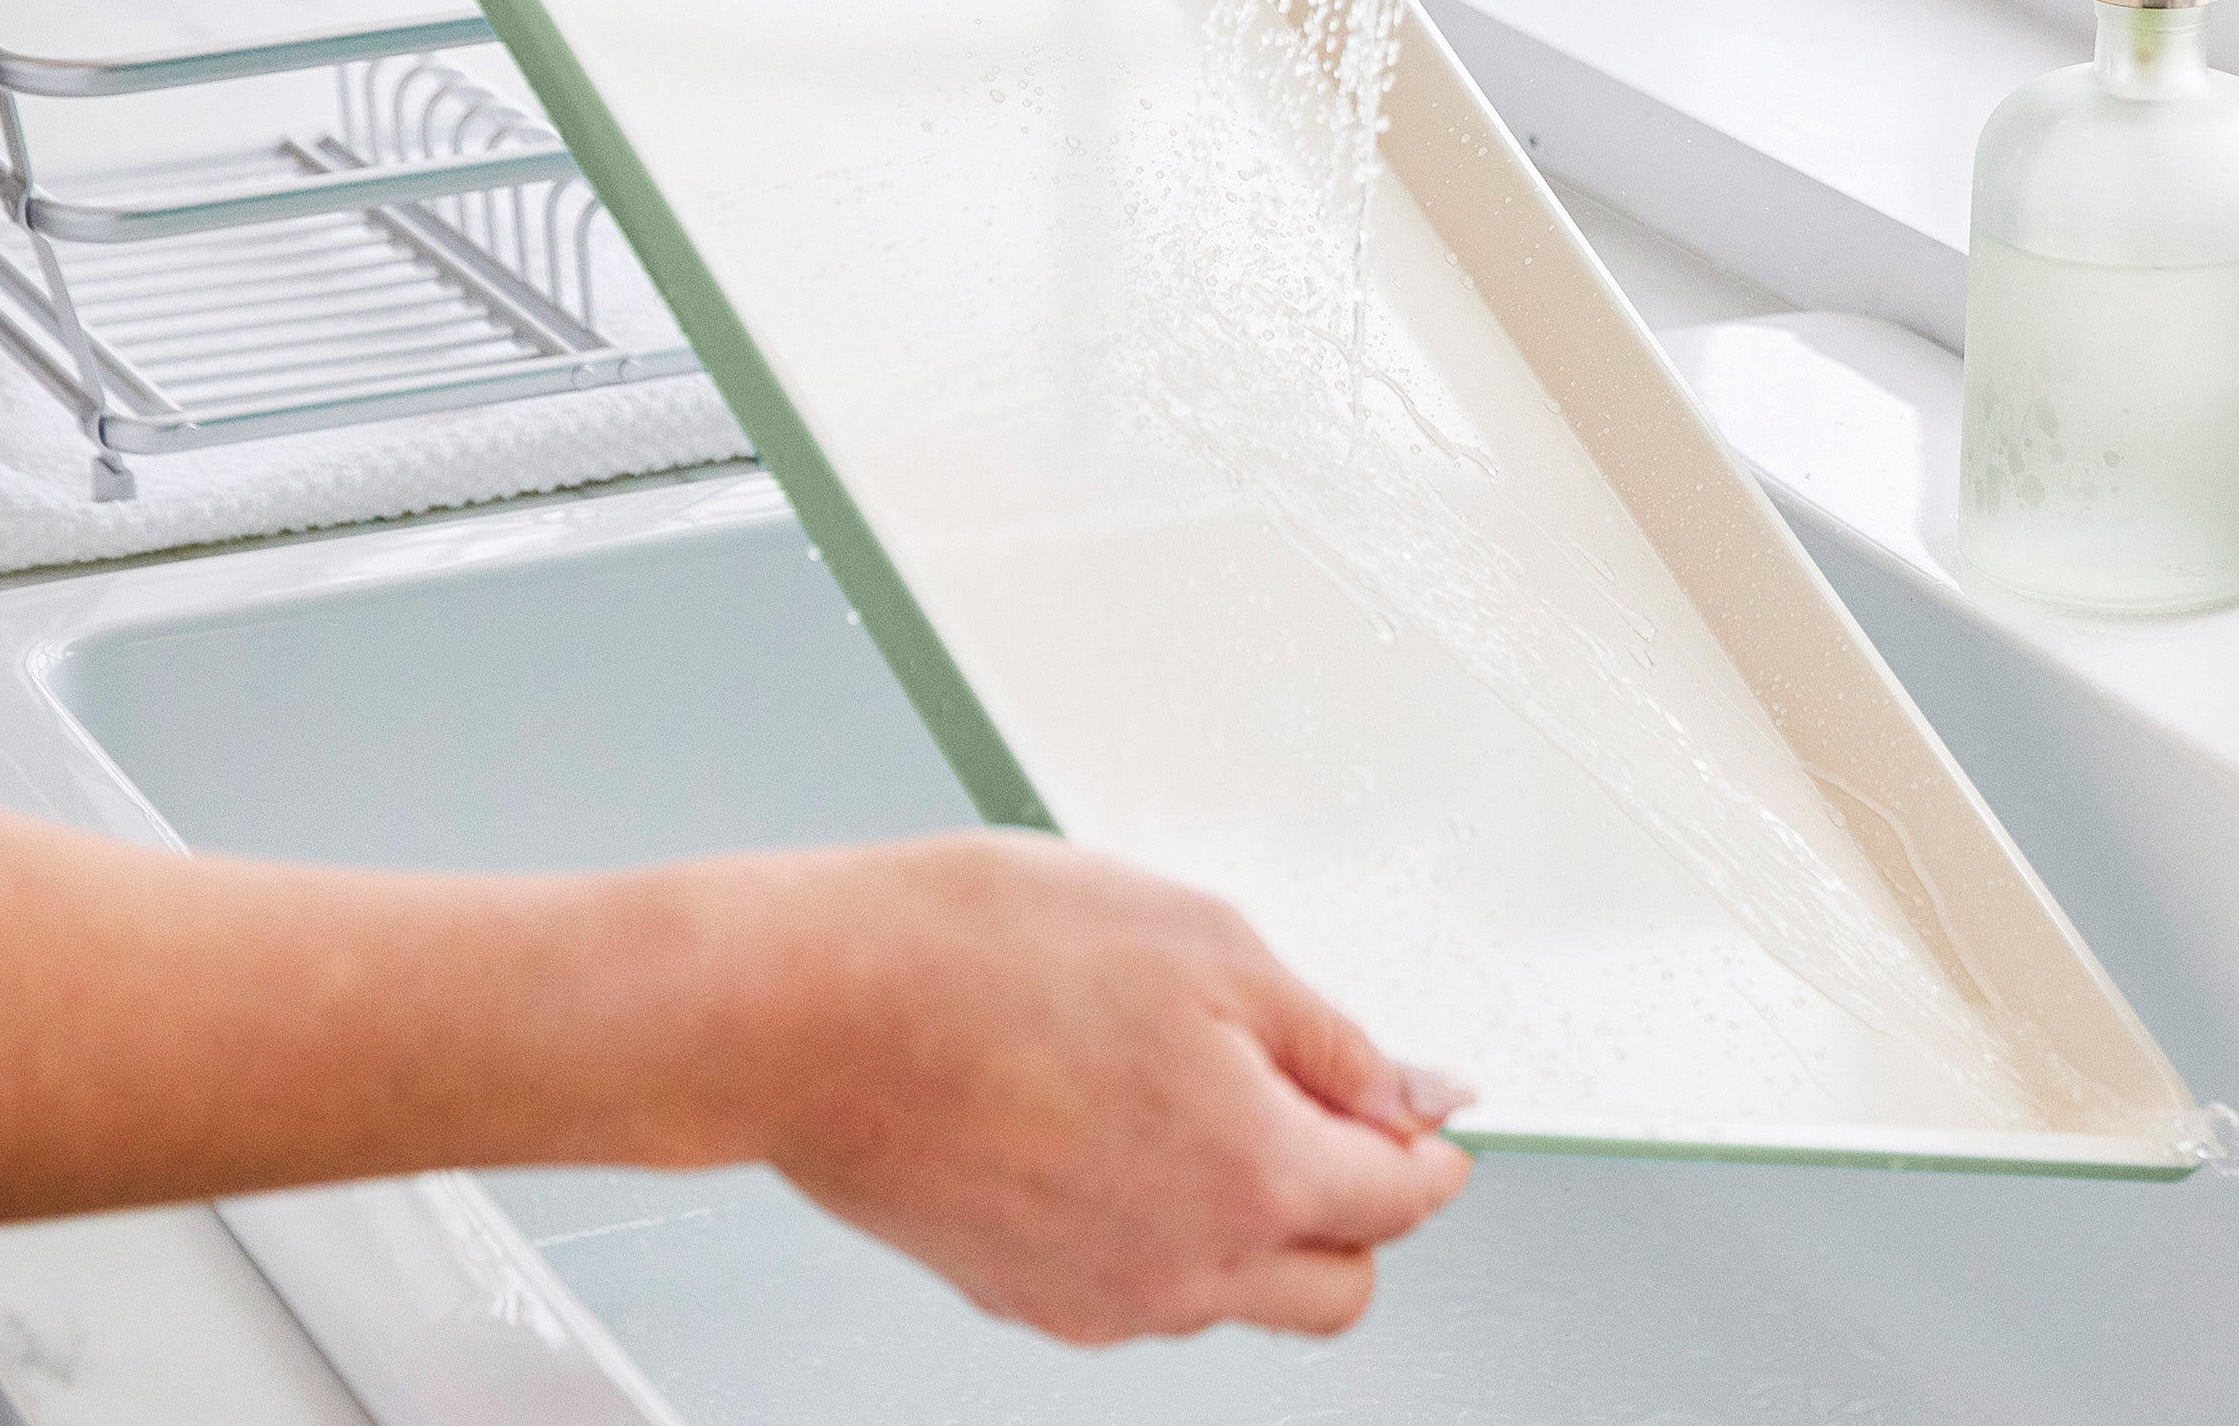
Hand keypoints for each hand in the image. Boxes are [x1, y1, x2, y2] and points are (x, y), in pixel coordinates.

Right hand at [676, 833, 1473, 1343]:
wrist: (807, 1008)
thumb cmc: (981, 953)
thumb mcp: (1205, 939)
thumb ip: (1328, 1033)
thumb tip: (1414, 1091)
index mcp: (1253, 1176)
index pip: (1401, 1200)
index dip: (1431, 1144)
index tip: (1429, 1114)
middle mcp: (1185, 1271)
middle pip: (1337, 1284)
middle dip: (1360, 1205)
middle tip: (1329, 1104)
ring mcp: (1094, 1300)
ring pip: (1236, 1293)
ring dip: (1256, 1216)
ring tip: (1193, 1087)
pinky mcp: (1018, 1294)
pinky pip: (1138, 1286)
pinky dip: (1162, 1226)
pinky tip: (1114, 1124)